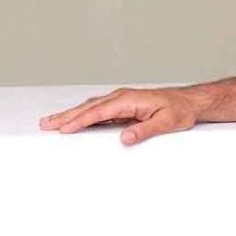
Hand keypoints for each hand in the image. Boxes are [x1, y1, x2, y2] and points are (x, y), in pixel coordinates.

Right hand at [39, 87, 200, 145]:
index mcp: (129, 100)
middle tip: (45, 124)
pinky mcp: (123, 106)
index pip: (99, 112)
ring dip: (71, 115)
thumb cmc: (179, 111)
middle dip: (66, 116)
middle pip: (88, 108)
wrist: (189, 102)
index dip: (80, 120)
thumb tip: (125, 138)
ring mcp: (121, 100)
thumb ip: (145, 130)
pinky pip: (98, 110)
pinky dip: (82, 115)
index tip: (63, 129)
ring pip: (90, 107)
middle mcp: (122, 97)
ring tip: (52, 122)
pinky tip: (74, 121)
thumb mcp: (166, 123)